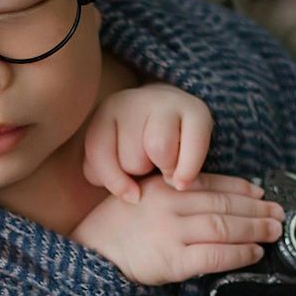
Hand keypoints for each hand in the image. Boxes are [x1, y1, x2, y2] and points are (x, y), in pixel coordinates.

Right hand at [70, 173, 284, 284]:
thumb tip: (214, 196)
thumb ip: (171, 192)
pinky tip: (253, 253)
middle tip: (277, 212)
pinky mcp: (174, 261)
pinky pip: (215, 256)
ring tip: (272, 230)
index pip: (210, 183)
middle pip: (223, 204)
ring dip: (254, 229)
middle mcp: (170, 205)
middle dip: (255, 208)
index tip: (259, 192)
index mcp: (163, 186)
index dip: (240, 188)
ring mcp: (172, 233)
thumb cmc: (118, 225)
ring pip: (224, 227)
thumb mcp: (141, 195)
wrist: (94, 252)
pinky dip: (239, 254)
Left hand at [83, 82, 213, 202]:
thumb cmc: (134, 146)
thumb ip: (109, 178)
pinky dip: (187, 171)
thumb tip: (134, 196)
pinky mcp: (197, 110)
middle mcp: (133, 100)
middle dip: (140, 172)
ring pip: (160, 151)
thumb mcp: (110, 159)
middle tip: (147, 165)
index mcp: (106, 111)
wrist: (169, 113)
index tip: (127, 191)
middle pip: (132, 158)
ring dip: (164, 171)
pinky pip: (193, 150)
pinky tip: (182, 181)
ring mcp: (166, 102)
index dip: (112, 180)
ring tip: (164, 166)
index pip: (98, 151)